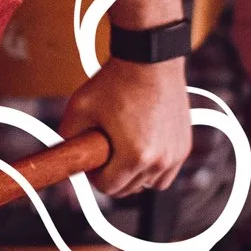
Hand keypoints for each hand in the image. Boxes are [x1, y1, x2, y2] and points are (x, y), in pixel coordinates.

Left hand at [58, 56, 191, 196]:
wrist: (149, 60)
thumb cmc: (115, 82)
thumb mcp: (77, 110)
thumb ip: (67, 139)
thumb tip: (65, 158)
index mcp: (135, 156)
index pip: (107, 188)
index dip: (92, 175)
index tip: (89, 158)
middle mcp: (161, 160)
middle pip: (128, 189)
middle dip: (111, 175)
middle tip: (102, 150)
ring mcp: (176, 153)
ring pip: (149, 184)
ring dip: (133, 174)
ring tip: (121, 149)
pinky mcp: (185, 145)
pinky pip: (166, 172)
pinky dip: (152, 167)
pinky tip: (139, 147)